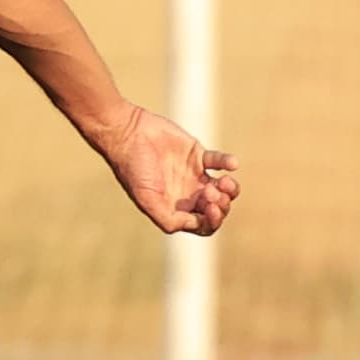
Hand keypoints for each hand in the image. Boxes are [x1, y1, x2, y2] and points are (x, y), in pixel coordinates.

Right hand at [98, 106, 239, 235]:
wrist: (128, 134)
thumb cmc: (133, 169)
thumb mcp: (146, 199)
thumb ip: (168, 219)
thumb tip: (194, 224)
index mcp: (176, 209)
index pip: (204, 225)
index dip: (212, 221)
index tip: (210, 208)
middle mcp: (188, 195)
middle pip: (217, 209)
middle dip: (221, 205)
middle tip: (212, 192)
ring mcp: (195, 175)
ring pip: (223, 188)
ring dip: (230, 189)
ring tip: (223, 181)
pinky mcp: (198, 154)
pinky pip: (220, 162)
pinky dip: (228, 163)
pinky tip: (230, 164)